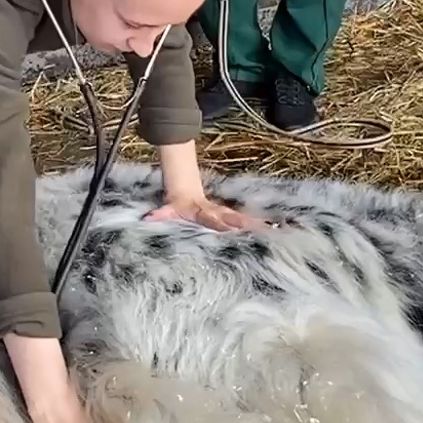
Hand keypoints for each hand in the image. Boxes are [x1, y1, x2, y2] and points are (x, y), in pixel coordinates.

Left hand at [146, 194, 269, 231]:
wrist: (186, 191)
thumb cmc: (177, 205)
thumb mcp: (167, 209)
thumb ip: (160, 214)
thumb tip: (148, 219)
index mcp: (202, 211)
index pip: (212, 218)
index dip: (220, 224)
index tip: (229, 230)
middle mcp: (216, 212)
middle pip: (234, 218)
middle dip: (248, 224)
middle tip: (262, 230)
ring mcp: (224, 213)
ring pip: (243, 219)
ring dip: (258, 225)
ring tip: (274, 231)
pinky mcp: (230, 216)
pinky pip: (246, 221)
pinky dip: (259, 225)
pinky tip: (273, 229)